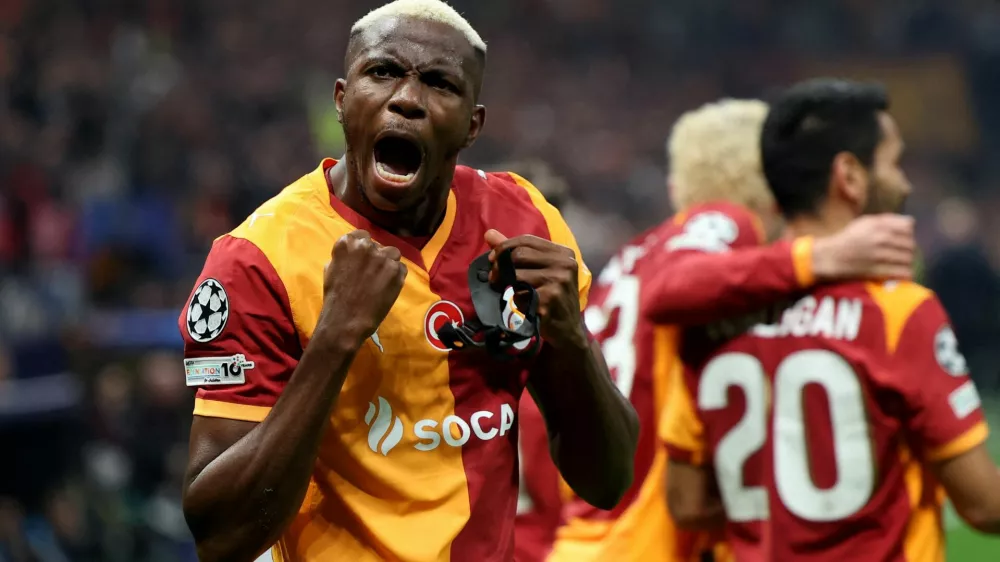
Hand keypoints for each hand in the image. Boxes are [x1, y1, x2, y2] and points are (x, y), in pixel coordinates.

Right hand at [316, 230, 406, 349]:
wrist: (346, 321)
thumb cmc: (335, 298)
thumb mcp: (331, 270)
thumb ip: (343, 257)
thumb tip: (352, 254)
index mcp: (346, 244)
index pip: (361, 236)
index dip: (364, 248)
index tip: (364, 258)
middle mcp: (366, 246)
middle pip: (377, 246)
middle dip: (376, 257)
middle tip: (372, 274)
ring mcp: (383, 257)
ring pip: (392, 254)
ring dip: (388, 264)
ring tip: (382, 280)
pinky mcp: (396, 271)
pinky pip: (401, 269)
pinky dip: (397, 277)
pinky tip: (388, 288)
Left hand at [484, 229, 586, 349]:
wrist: (567, 331)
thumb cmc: (551, 298)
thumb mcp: (539, 271)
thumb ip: (515, 251)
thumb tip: (489, 233)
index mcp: (564, 253)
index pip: (528, 240)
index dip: (505, 247)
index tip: (492, 259)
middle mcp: (565, 264)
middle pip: (520, 255)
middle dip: (501, 266)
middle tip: (494, 279)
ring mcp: (559, 281)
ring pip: (516, 274)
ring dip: (504, 284)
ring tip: (504, 292)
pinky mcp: (550, 299)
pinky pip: (519, 294)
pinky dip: (513, 300)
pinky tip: (519, 305)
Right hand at [812, 214, 914, 281]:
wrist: (830, 257)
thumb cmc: (848, 239)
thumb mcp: (864, 222)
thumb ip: (887, 220)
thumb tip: (912, 222)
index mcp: (879, 225)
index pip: (908, 227)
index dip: (907, 233)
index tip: (901, 238)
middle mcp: (881, 239)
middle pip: (910, 244)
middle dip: (907, 249)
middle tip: (900, 253)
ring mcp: (880, 255)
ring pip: (908, 259)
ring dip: (906, 262)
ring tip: (900, 263)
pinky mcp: (878, 271)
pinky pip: (902, 272)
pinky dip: (905, 273)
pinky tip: (900, 273)